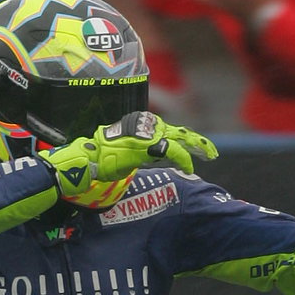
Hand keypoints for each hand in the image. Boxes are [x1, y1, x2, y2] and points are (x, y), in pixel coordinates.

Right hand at [49, 111, 218, 204]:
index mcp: (137, 129)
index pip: (165, 133)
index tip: (192, 153)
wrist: (83, 162)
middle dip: (196, 142)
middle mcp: (142, 128)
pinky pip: (169, 150)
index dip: (180, 143)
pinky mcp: (143, 146)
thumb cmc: (97, 162)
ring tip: (210, 155)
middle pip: (176, 132)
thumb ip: (137, 155)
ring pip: (178, 138)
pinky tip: (189, 166)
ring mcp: (143, 136)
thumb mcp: (122, 155)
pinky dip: (182, 158)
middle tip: (212, 152)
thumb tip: (148, 162)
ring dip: (196, 147)